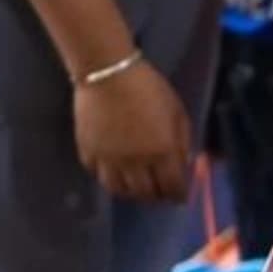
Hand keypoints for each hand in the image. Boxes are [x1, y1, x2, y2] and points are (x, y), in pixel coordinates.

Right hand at [73, 61, 191, 203]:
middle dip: (157, 197)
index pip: (172, 186)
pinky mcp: (88, 154)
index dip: (178, 195)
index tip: (181, 197)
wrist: (108, 74)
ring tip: (139, 187)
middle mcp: (135, 163)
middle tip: (161, 193)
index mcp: (162, 151)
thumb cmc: (150, 88)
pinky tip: (116, 173)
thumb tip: (184, 164)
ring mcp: (108, 161)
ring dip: (133, 193)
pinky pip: (99, 176)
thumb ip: (182, 141)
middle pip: (146, 193)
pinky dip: (109, 179)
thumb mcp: (177, 111)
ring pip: (120, 191)